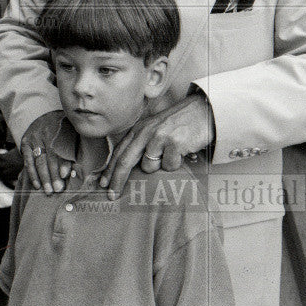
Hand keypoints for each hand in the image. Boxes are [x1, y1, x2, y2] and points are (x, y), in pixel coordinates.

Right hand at [20, 109, 70, 194]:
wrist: (44, 115)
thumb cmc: (62, 128)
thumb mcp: (71, 132)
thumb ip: (74, 148)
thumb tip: (75, 170)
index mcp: (59, 129)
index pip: (61, 149)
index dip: (63, 162)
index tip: (65, 176)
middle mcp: (45, 133)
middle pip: (49, 157)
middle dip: (53, 175)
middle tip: (58, 189)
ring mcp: (34, 138)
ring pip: (38, 161)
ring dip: (44, 178)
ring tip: (48, 191)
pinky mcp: (25, 143)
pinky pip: (28, 161)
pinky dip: (32, 174)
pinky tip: (37, 185)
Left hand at [100, 94, 214, 199]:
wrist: (202, 110)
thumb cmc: (178, 122)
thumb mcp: (154, 128)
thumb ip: (141, 143)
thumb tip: (127, 168)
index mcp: (138, 129)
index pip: (119, 152)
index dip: (109, 169)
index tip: (103, 184)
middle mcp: (145, 132)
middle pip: (125, 161)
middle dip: (117, 180)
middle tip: (112, 195)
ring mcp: (159, 137)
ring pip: (149, 167)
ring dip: (159, 166)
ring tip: (171, 153)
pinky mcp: (174, 143)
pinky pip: (169, 166)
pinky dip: (176, 163)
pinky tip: (182, 151)